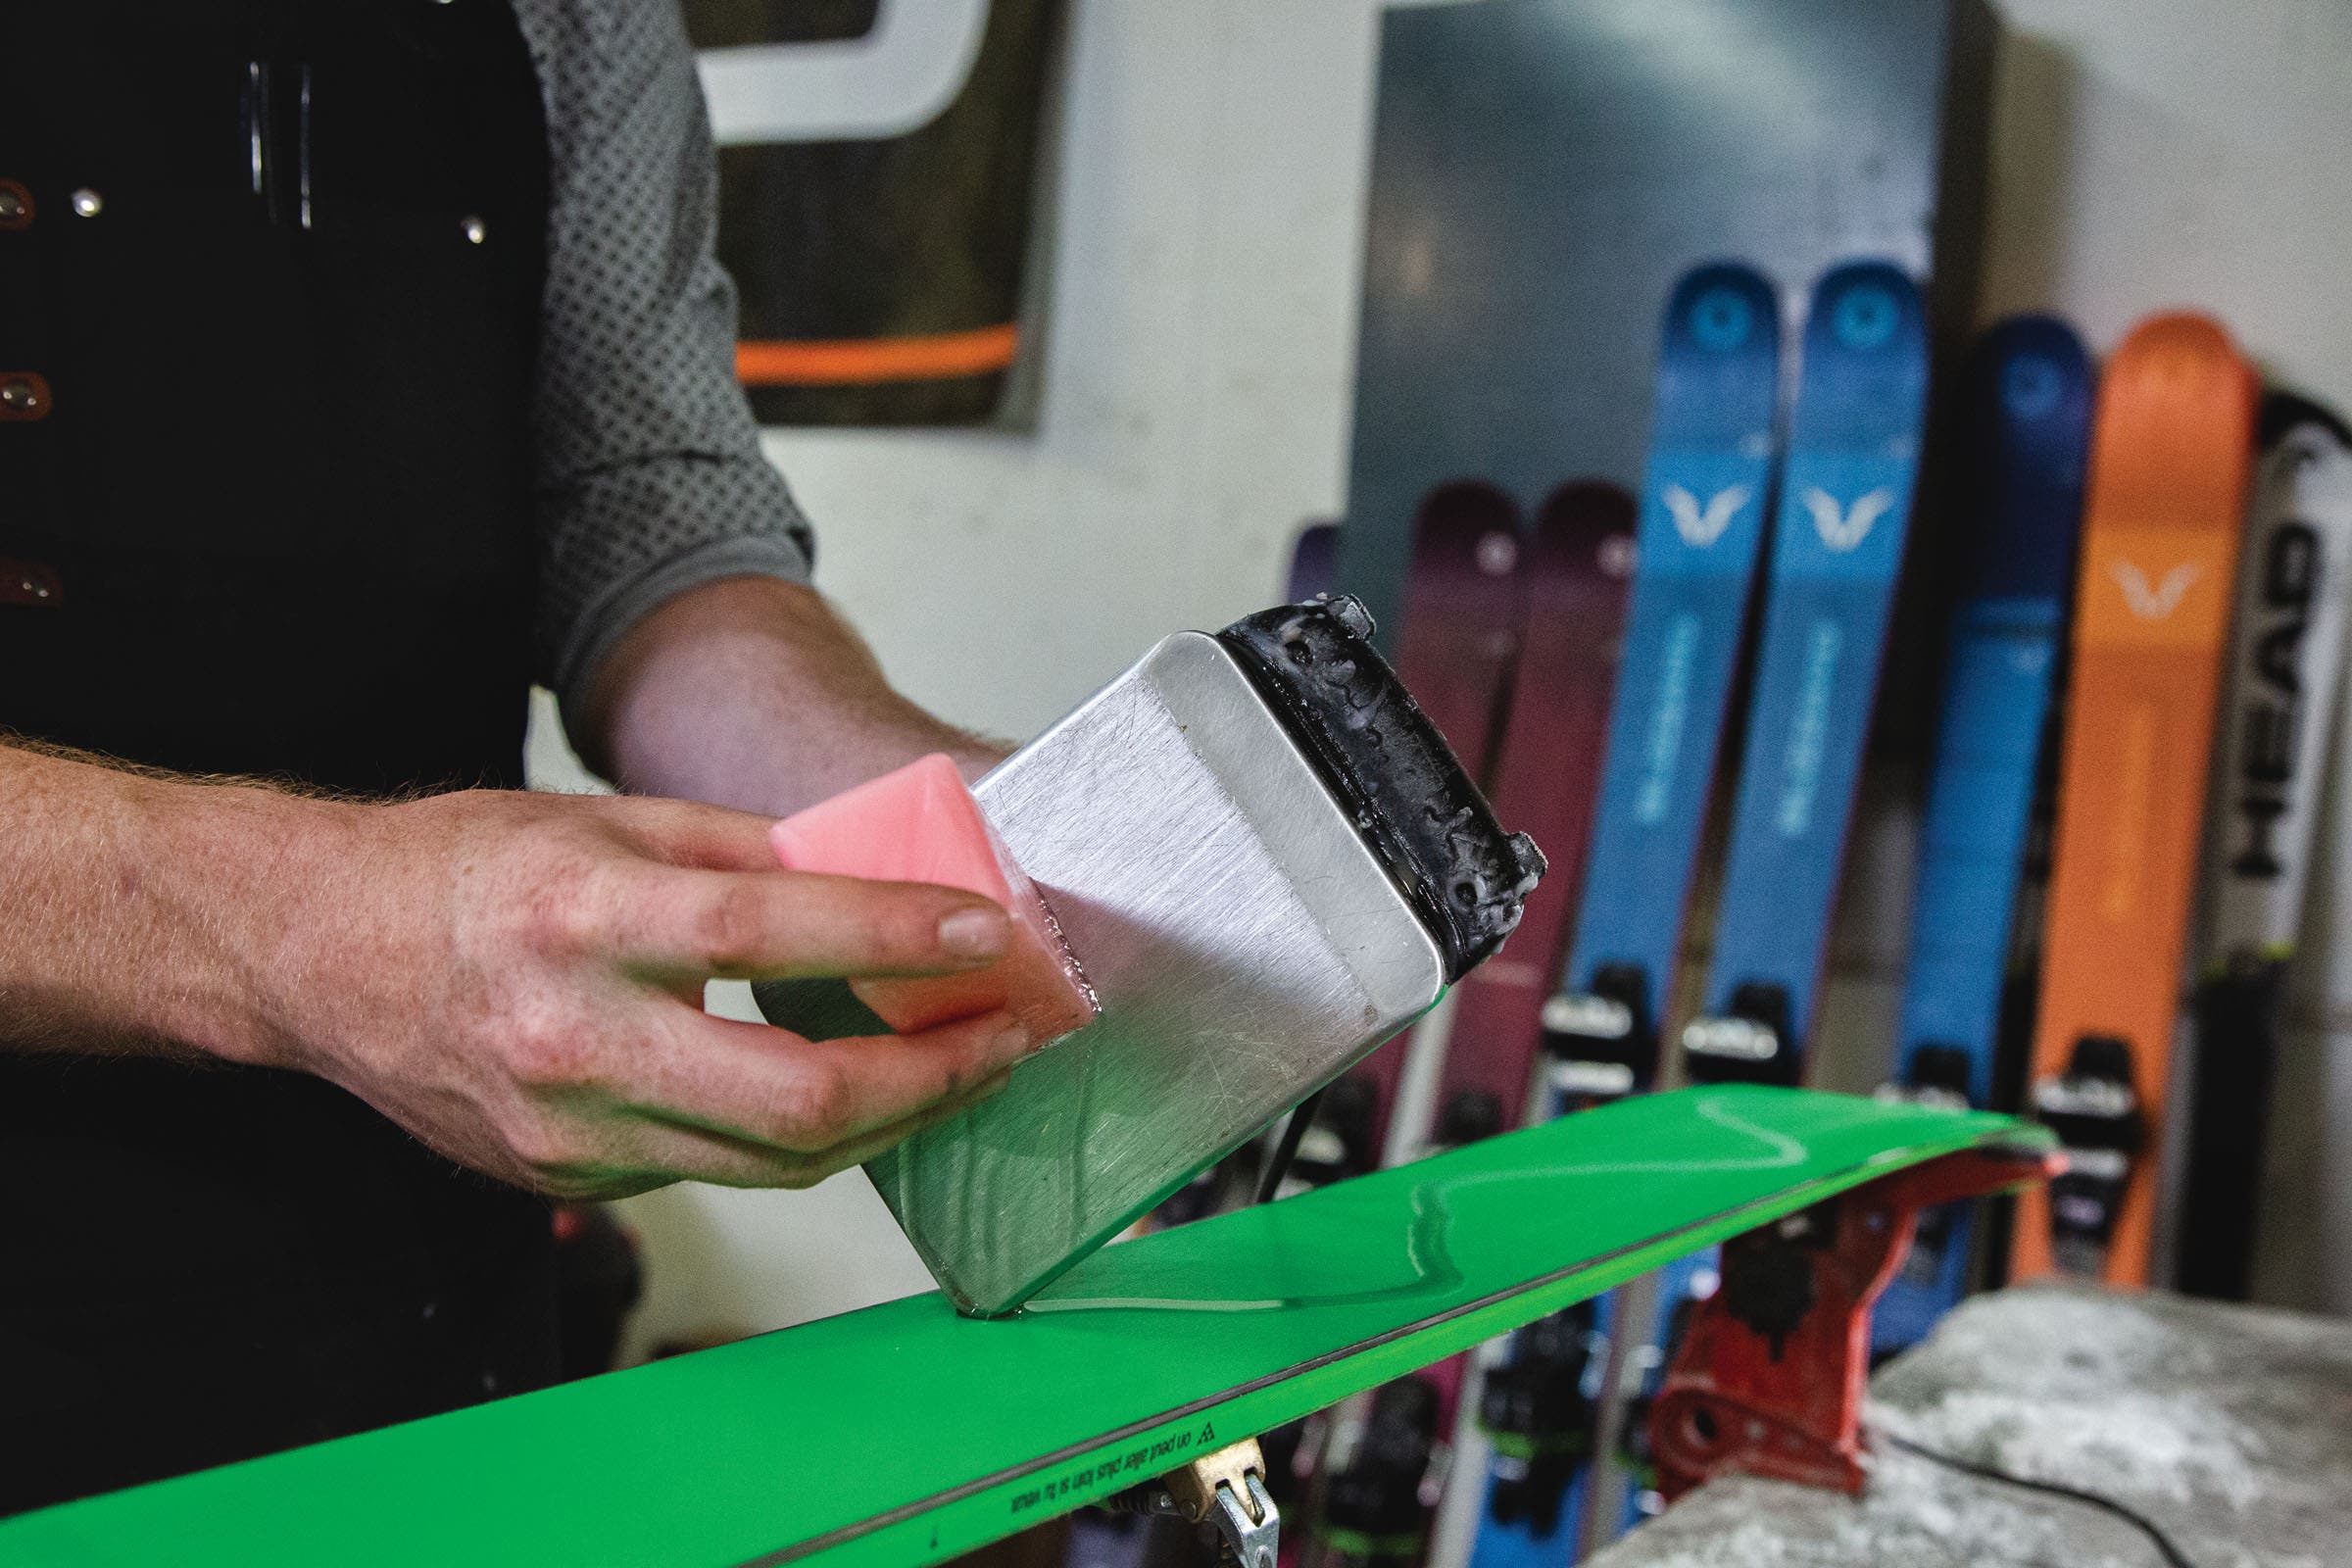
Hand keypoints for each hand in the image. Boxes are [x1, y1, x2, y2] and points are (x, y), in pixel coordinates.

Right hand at [250, 788, 1039, 1197]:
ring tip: (956, 1067)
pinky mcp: (569, 1179)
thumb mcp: (611, 821)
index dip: (898, 937)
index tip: (987, 933)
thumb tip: (883, 877)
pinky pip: (718, 1169)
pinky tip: (850, 1093)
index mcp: (583, 921)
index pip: (770, 936)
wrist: (319, 956)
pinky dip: (800, 1136)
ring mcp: (569, 1130)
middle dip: (932, 1077)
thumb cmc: (464, 872)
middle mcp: (575, 1040)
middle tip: (1004, 1035)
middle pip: (797, 1099)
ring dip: (890, 1119)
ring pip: (776, 1162)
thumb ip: (749, 854)